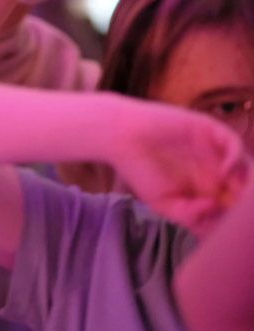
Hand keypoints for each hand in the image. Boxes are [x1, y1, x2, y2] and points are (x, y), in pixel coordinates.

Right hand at [112, 100, 248, 234]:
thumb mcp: (164, 204)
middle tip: (240, 214)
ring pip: (246, 167)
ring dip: (248, 182)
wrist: (120, 138)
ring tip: (236, 195)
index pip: (234, 205)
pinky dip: (236, 158)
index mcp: (206, 188)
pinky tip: (224, 172)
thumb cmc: (138, 170)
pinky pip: (234, 143)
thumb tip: (215, 209)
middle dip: (246, 203)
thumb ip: (191, 216)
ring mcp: (213, 149)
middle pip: (246, 187)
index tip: (233, 230)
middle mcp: (214, 169)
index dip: (237, 218)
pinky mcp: (208, 129)